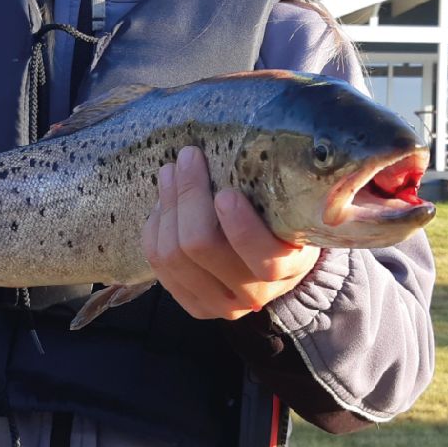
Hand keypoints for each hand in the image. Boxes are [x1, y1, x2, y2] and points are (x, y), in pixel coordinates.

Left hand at [142, 146, 319, 320]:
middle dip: (188, 195)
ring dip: (166, 205)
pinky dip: (156, 227)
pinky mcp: (193, 305)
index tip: (225, 192)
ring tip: (170, 173)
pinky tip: (164, 204)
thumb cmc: (283, 221)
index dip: (240, 226)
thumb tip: (248, 141)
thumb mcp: (292, 205)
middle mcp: (253, 294)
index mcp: (287, 269)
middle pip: (200, 247)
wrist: (278, 265)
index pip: (263, 258)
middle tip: (188, 157)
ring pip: (171, 255)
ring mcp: (219, 305)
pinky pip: (158, 264)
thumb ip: (276, 185)